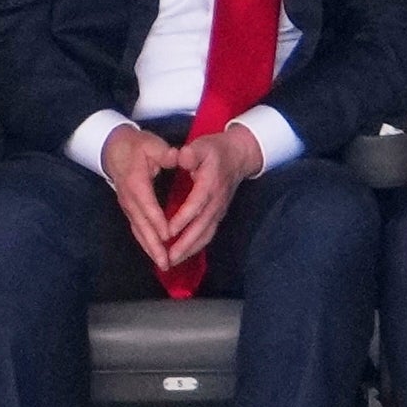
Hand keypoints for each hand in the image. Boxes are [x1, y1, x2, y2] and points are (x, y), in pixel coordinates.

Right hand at [102, 124, 179, 268]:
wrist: (115, 149)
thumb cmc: (137, 146)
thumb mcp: (151, 144)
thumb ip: (164, 153)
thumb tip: (176, 156)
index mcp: (136, 183)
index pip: (147, 206)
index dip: (157, 222)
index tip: (169, 236)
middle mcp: (129, 199)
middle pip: (141, 225)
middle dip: (154, 245)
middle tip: (166, 261)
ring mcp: (127, 206)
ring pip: (138, 231)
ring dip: (150, 249)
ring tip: (163, 264)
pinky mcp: (129, 210)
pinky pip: (137, 229)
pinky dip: (146, 243)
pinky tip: (155, 254)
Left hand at [166, 127, 262, 266]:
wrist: (238, 156)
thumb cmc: (216, 150)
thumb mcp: (202, 145)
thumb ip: (191, 153)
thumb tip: (182, 157)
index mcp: (210, 184)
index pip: (196, 205)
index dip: (182, 219)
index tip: (167, 232)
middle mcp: (216, 202)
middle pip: (202, 227)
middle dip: (185, 244)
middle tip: (168, 257)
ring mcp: (218, 210)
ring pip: (206, 235)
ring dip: (190, 250)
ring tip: (172, 262)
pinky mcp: (218, 215)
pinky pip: (207, 234)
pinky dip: (195, 247)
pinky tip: (182, 254)